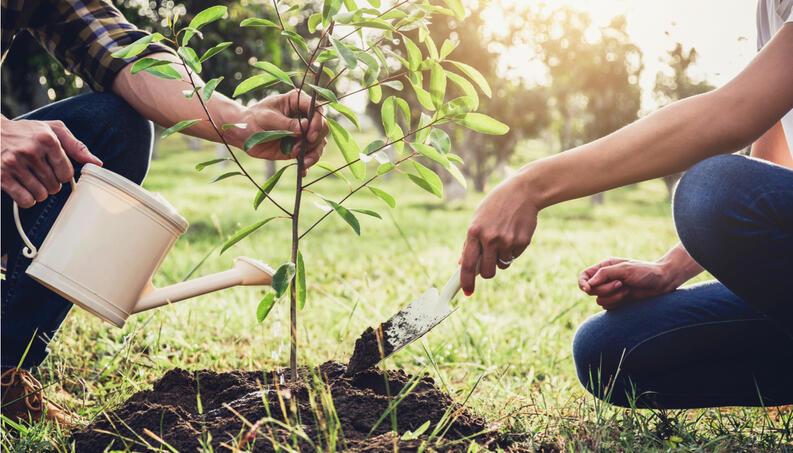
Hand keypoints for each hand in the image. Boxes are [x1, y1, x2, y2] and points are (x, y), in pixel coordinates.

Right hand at [1, 117, 101, 207]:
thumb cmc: (28, 132)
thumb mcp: (54, 130)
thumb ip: (76, 146)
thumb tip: (97, 163)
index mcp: (47, 139)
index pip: (67, 173)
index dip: (63, 175)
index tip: (56, 169)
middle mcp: (30, 151)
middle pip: (55, 186)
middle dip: (52, 184)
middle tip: (42, 174)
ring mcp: (13, 164)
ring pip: (41, 195)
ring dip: (40, 192)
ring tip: (33, 180)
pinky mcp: (1, 176)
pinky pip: (25, 200)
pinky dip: (28, 199)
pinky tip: (24, 188)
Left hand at [236, 90, 328, 171]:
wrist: (243, 134)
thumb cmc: (253, 119)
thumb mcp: (267, 118)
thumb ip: (286, 123)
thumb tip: (304, 127)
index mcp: (297, 101)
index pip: (316, 109)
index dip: (317, 121)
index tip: (309, 134)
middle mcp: (304, 116)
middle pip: (322, 127)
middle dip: (315, 138)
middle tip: (302, 147)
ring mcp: (303, 133)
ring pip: (319, 143)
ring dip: (314, 153)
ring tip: (304, 162)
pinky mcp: (299, 147)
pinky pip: (310, 155)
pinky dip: (308, 164)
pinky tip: (303, 171)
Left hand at [460, 174, 538, 294]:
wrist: (523, 191)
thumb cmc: (496, 205)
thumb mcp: (478, 218)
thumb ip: (470, 241)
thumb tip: (462, 262)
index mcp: (474, 231)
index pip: (467, 264)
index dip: (466, 281)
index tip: (467, 293)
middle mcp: (490, 238)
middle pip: (487, 272)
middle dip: (487, 272)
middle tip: (489, 262)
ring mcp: (507, 241)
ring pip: (502, 265)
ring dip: (501, 258)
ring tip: (504, 238)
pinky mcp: (522, 242)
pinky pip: (514, 256)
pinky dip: (513, 250)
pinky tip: (514, 233)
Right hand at [578, 258, 679, 308]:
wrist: (662, 282)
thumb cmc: (645, 272)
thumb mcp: (624, 269)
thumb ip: (604, 274)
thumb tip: (588, 284)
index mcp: (604, 267)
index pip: (584, 276)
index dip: (582, 283)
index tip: (588, 289)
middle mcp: (605, 279)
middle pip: (591, 290)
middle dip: (605, 289)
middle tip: (620, 284)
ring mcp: (611, 291)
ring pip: (599, 300)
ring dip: (613, 297)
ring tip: (627, 290)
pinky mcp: (617, 301)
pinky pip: (608, 307)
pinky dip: (617, 303)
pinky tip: (629, 296)